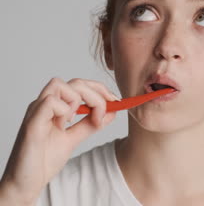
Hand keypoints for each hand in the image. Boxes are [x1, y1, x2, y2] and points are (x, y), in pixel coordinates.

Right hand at [0, 77, 118, 204]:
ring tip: (73, 122)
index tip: (115, 102)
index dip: (100, 90)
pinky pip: (50, 102)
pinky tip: (62, 126)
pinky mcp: (32, 123)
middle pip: (75, 82)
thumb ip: (89, 125)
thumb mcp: (73, 139)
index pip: (80, 84)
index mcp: (54, 106)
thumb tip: (111, 112)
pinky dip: (64, 111)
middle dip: (97, 95)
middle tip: (101, 116)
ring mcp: (36, 112)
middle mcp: (44, 104)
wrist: (26, 183)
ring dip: (77, 101)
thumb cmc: (43, 160)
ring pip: (60, 84)